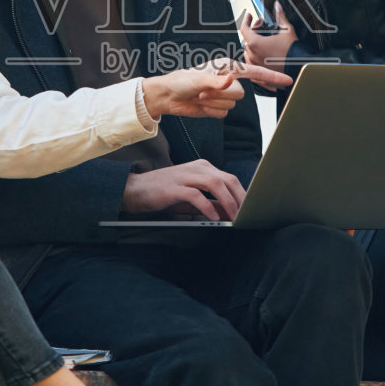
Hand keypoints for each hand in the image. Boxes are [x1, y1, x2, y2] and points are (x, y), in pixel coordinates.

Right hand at [122, 160, 245, 220]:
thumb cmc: (164, 193)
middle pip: (227, 180)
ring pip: (215, 184)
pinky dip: (207, 207)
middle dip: (240, 198)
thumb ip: (210, 202)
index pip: (230, 178)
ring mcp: (185, 176)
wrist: (135, 190)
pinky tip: (213, 218)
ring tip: (233, 217)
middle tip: (246, 215)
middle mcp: (197, 168)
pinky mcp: (174, 187)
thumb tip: (229, 213)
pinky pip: (196, 195)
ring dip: (227, 202)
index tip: (249, 210)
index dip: (242, 194)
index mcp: (203, 167)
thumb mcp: (191, 197)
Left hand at [141, 59, 293, 118]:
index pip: (255, 73)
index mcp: (228, 68)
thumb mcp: (198, 79)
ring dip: (213, 103)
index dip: (272, 76)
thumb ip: (216, 81)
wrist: (169, 96)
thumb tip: (231, 80)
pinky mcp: (218, 107)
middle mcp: (229, 81)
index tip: (288, 80)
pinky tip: (201, 105)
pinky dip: (210, 111)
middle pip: (240, 95)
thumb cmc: (181, 81)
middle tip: (203, 91)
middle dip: (220, 95)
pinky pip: (223, 114)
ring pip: (231, 106)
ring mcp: (224, 95)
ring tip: (200, 97)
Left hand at [238, 1, 297, 71]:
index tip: (250, 16)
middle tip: (263, 27)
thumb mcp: (287, 30)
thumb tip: (277, 7)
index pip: (244, 28)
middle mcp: (252, 55)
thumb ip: (280, 16)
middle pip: (247, 40)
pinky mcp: (260, 76)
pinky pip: (254, 65)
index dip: (247, 20)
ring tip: (264, 42)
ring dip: (254, 45)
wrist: (301, 70)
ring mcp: (256, 66)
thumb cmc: (293, 52)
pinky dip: (257, 59)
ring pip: (249, 53)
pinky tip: (265, 55)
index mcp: (255, 43)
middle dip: (254, 31)